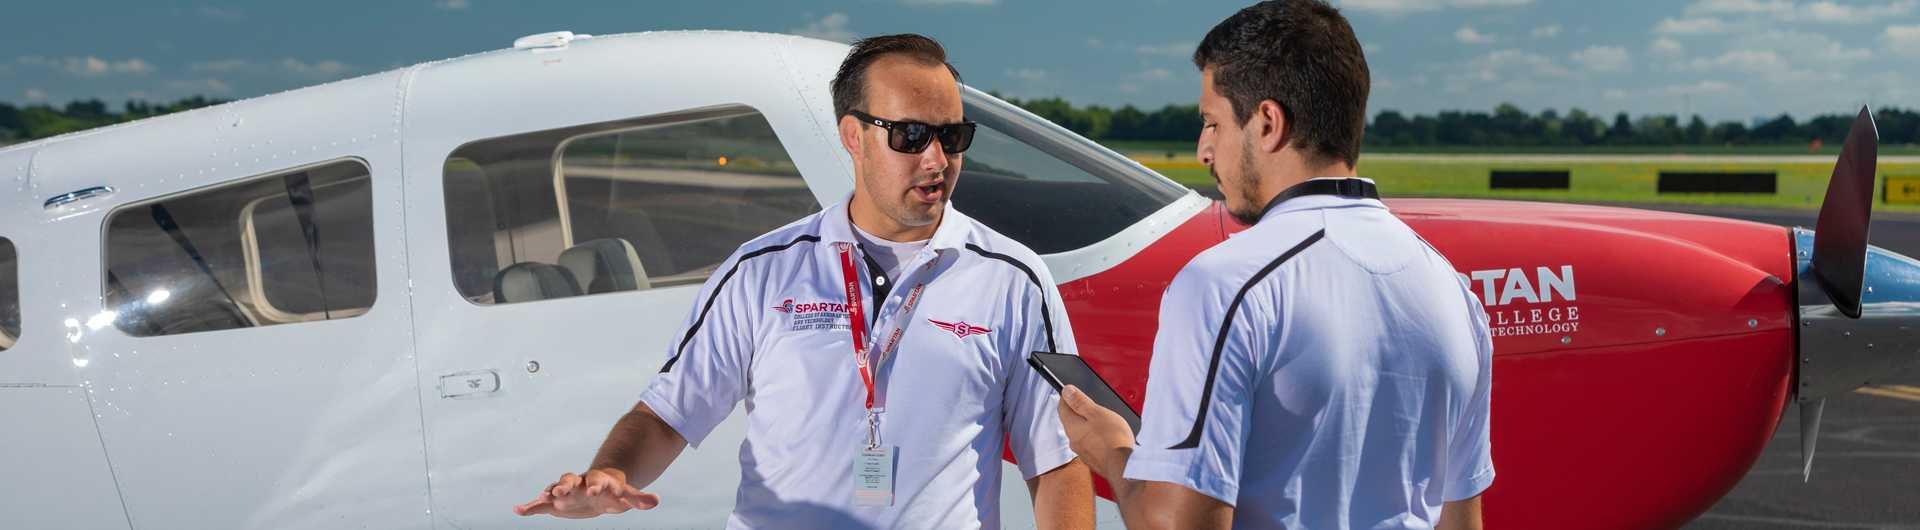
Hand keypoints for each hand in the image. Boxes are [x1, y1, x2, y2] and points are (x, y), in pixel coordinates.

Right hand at [513, 468, 660, 517]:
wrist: (598, 489)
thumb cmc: (613, 493)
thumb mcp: (626, 496)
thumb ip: (639, 498)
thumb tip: (657, 500)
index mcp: (597, 480)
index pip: (596, 479)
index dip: (595, 483)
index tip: (594, 489)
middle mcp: (578, 483)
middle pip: (571, 479)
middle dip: (566, 483)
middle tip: (561, 489)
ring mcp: (565, 491)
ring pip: (555, 488)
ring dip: (548, 492)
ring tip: (541, 499)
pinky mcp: (554, 502)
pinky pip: (540, 504)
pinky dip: (530, 507)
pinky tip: (518, 510)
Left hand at [1056, 385, 1135, 480]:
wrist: (1124, 467)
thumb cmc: (1113, 439)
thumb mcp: (1097, 413)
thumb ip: (1080, 402)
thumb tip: (1066, 391)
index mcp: (1072, 427)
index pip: (1062, 408)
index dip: (1068, 397)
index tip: (1074, 392)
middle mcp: (1073, 441)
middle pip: (1071, 421)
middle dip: (1079, 412)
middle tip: (1092, 406)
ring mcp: (1083, 452)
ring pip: (1081, 434)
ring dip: (1089, 426)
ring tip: (1104, 422)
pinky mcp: (1093, 460)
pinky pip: (1090, 445)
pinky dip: (1096, 439)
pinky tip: (1107, 438)